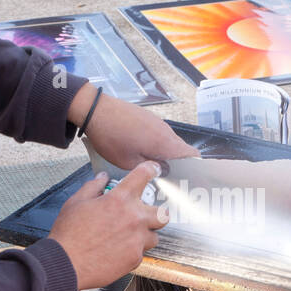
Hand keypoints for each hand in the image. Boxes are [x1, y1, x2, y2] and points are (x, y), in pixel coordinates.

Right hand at [48, 163, 168, 289]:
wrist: (66, 263)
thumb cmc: (68, 234)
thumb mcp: (76, 202)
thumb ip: (93, 187)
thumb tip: (102, 178)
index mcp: (119, 199)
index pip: (143, 176)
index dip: (151, 169)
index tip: (154, 170)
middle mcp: (134, 218)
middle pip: (162, 214)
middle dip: (156, 213)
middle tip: (143, 215)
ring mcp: (137, 240)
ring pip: (154, 236)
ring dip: (144, 235)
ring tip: (128, 236)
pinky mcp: (135, 259)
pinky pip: (141, 253)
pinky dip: (133, 251)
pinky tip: (118, 250)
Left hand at [69, 85, 199, 169]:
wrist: (96, 111)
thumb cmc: (111, 138)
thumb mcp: (128, 162)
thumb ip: (150, 169)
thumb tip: (164, 172)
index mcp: (164, 143)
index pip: (193, 155)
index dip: (194, 168)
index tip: (188, 179)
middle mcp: (166, 131)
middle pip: (182, 150)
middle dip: (179, 164)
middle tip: (168, 178)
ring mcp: (158, 123)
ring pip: (170, 142)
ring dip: (166, 154)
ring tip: (153, 166)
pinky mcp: (149, 118)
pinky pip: (160, 134)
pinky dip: (158, 144)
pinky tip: (143, 151)